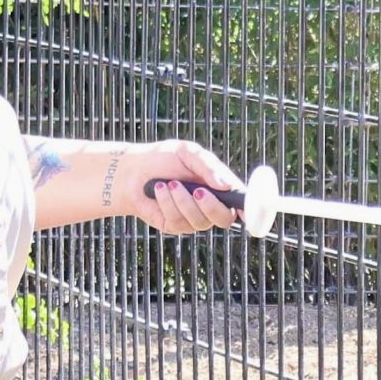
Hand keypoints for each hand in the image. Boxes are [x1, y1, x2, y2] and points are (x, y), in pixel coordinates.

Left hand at [123, 139, 245, 236]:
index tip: (248, 213)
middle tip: (198, 191)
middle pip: (224, 219)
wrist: (131, 170)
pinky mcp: (174, 226)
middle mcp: (209, 206)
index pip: (240, 202)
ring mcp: (192, 218)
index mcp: (219, 188)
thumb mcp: (188, 153)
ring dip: (183, 201)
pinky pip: (178, 221)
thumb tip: (225, 184)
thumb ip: (209, 166)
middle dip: (211, 206)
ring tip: (169, 183)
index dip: (248, 211)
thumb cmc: (163, 158)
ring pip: (199, 221)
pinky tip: (158, 190)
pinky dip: (167, 203)